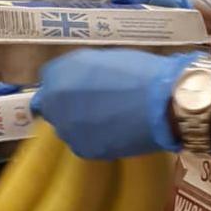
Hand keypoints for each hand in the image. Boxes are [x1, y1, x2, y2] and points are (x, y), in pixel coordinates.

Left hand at [30, 50, 202, 158]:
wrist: (161, 103)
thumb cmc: (139, 73)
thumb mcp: (103, 60)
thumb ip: (80, 71)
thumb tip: (76, 82)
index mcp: (59, 73)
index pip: (48, 81)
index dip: (64, 85)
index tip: (77, 89)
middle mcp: (55, 101)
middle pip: (51, 106)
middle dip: (67, 106)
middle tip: (93, 105)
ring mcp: (67, 128)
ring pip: (66, 128)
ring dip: (79, 124)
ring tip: (107, 120)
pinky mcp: (82, 150)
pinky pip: (82, 143)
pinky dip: (94, 140)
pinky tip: (114, 133)